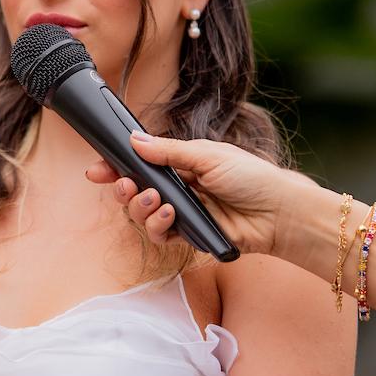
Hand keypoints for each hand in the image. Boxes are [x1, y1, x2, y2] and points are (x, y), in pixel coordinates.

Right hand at [85, 132, 312, 255]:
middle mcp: (178, 189)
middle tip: (126, 186)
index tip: (96, 171)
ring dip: (141, 209)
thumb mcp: (206, 155)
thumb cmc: (251, 177)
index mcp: (180, 164)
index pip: (140, 166)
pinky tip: (170, 216)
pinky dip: (159, 227)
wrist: (278, 212)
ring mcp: (182, 213)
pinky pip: (160, 235)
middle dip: (123, 190)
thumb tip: (134, 139)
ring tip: (157, 201)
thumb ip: (167, 151)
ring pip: (142, 216)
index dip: (116, 169)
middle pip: (134, 193)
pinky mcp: (189, 236)